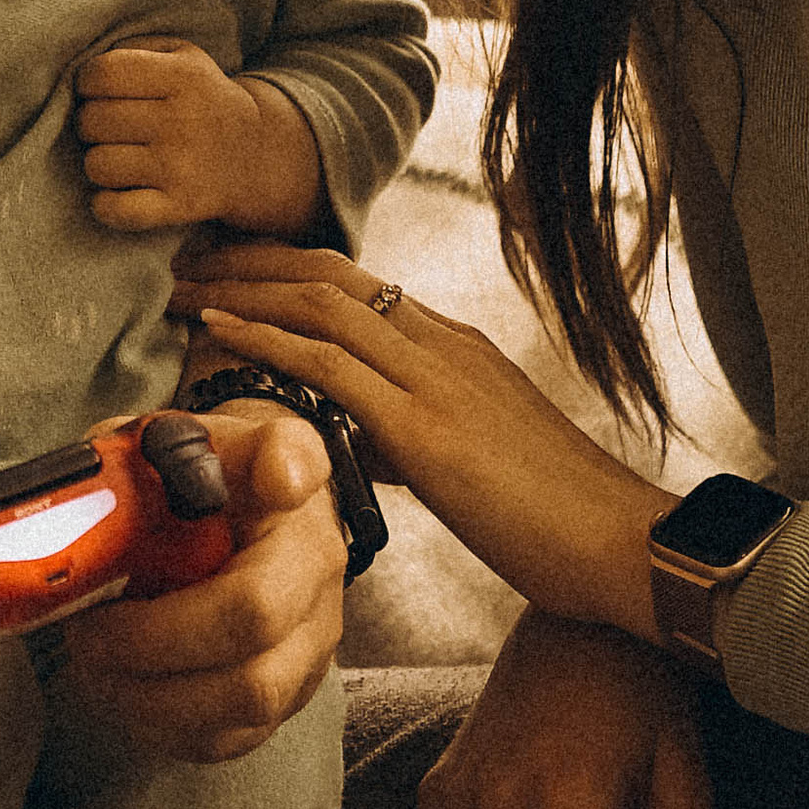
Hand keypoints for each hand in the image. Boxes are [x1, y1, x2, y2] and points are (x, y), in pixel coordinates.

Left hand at [63, 401, 344, 760]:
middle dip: (152, 641)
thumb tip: (147, 459)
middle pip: (255, 624)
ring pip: (247, 701)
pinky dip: (164, 728)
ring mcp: (310, 647)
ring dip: (150, 697)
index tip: (268, 478)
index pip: (296, 471)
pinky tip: (123, 695)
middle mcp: (318, 574)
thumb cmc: (197, 488)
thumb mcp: (177, 442)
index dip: (285, 473)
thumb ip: (163, 445)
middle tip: (88, 633)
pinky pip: (230, 738)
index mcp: (288, 495)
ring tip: (95, 669)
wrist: (240, 522)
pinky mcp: (285, 699)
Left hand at [75, 40, 325, 235]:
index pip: (103, 74)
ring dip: (98, 161)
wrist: (255, 152)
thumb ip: (135, 47)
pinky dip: (106, 206)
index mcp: (183, 76)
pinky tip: (117, 192)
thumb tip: (87, 67)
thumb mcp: (182, 55)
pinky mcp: (180, 206)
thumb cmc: (201, 98)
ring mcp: (182, 167)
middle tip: (109, 126)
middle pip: (93, 120)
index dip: (87, 82)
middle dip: (90, 122)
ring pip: (98, 165)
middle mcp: (183, 120)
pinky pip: (118, 211)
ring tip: (117, 156)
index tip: (97, 90)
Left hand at [172, 239, 665, 634]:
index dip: (284, 269)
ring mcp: (437, 379)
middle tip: (189, 263)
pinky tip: (217, 334)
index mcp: (457, 346)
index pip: (356, 284)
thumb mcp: (471, 458)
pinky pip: (330, 363)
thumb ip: (408, 437)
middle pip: (328, 274)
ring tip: (183, 290)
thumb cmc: (555, 519)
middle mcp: (444, 344)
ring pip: (321, 304)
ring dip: (241, 290)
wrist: (625, 547)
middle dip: (250, 261)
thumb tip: (351, 440)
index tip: (229, 272)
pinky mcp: (428, 427)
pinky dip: (264, 338)